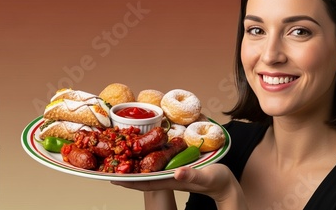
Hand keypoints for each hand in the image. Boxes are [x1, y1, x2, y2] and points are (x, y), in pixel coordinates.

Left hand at [111, 164, 247, 208]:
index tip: (111, 176)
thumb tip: (177, 173)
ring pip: (149, 170)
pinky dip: (150, 158)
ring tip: (122, 155)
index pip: (144, 182)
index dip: (127, 180)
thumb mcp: (206, 176)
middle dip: (127, 171)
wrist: (226, 184)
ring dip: (136, 164)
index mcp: (171, 181)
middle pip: (142, 176)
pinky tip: (146, 151)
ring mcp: (173, 174)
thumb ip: (192, 175)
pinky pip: (159, 164)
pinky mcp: (178, 168)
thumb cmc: (217, 181)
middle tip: (110, 162)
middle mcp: (169, 178)